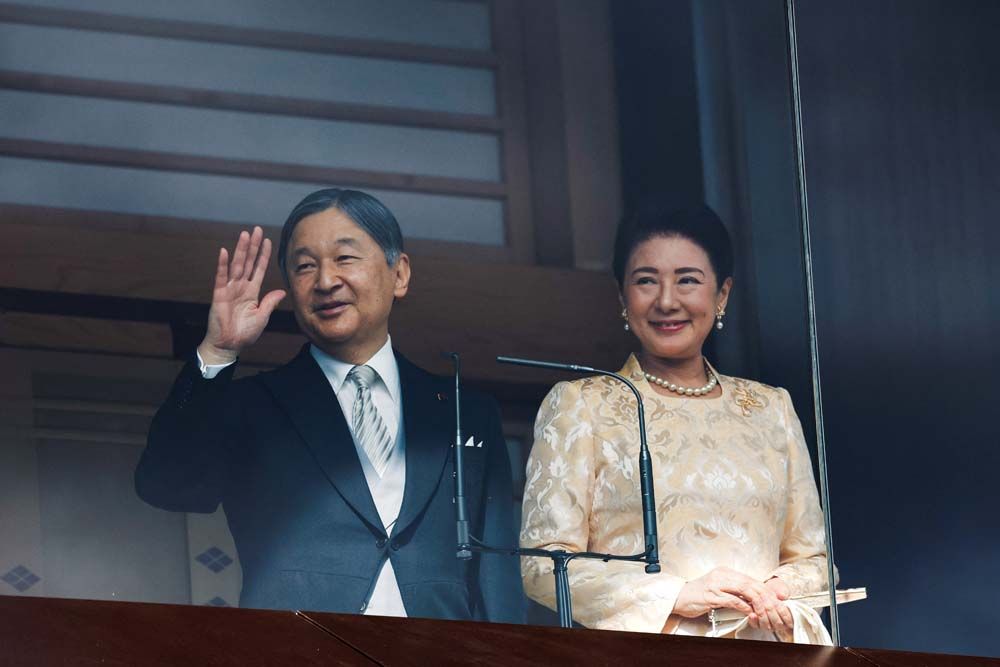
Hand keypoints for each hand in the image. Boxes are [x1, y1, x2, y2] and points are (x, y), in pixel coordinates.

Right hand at [199, 226, 285, 363]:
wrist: (229, 345)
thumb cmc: (244, 333)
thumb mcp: (262, 317)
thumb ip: (270, 302)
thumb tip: (282, 291)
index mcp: (252, 292)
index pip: (259, 269)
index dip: (263, 255)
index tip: (268, 241)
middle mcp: (241, 287)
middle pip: (248, 262)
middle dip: (253, 246)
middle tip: (257, 230)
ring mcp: (229, 289)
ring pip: (237, 265)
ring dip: (241, 250)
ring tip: (245, 235)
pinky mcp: (219, 295)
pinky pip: (221, 277)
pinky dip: (222, 264)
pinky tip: (224, 251)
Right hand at [672, 567, 790, 634]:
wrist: (678, 597)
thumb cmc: (699, 595)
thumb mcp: (718, 589)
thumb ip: (734, 592)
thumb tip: (752, 600)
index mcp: (725, 572)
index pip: (750, 579)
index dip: (765, 589)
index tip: (775, 599)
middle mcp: (721, 575)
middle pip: (749, 583)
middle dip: (764, 595)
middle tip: (774, 606)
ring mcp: (715, 584)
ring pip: (743, 589)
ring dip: (756, 601)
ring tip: (764, 610)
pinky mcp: (710, 595)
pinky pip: (731, 600)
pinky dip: (742, 606)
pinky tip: (749, 611)